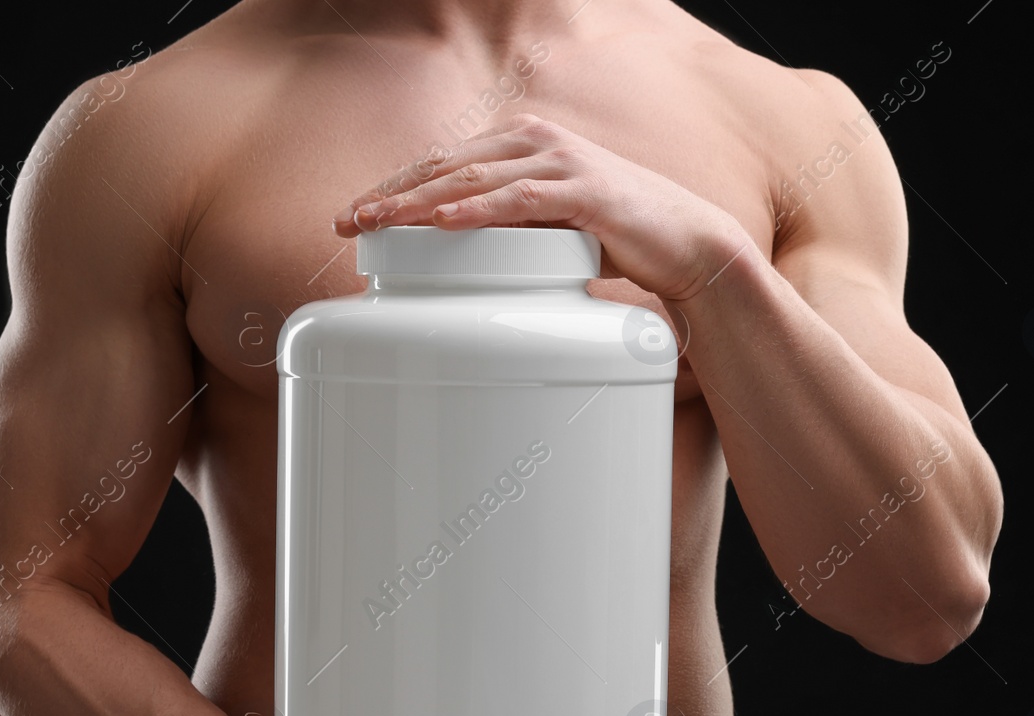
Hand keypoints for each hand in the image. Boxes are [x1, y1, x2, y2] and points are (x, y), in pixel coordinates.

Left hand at [332, 112, 750, 303]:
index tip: (355, 214)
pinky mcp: (586, 193)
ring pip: (474, 180)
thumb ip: (506, 226)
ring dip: (420, 203)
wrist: (685, 243)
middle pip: (448, 166)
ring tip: (379, 223)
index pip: (444, 162)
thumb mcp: (548, 227)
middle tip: (348, 221)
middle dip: (393, 195)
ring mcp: (562, 163)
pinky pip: (521, 200)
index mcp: (523, 146)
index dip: (395, 187)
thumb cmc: (615, 238)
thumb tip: (453, 256)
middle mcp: (538, 143)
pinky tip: (444, 223)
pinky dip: (479, 210)